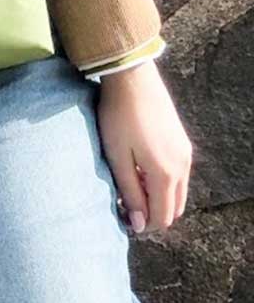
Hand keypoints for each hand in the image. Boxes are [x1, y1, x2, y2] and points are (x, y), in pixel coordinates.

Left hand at [96, 62, 191, 233]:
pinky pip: (178, 175)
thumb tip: (139, 224)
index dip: (143, 225)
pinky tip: (141, 169)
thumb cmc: (118, 116)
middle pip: (174, 209)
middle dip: (153, 214)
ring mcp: (185, 153)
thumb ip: (130, 192)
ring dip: (159, 198)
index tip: (123, 218)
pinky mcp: (182, 142)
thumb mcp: (117, 156)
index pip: (162, 217)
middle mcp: (182, 167)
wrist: (132, 77)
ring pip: (178, 192)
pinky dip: (164, 182)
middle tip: (126, 205)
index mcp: (165, 174)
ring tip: (131, 186)